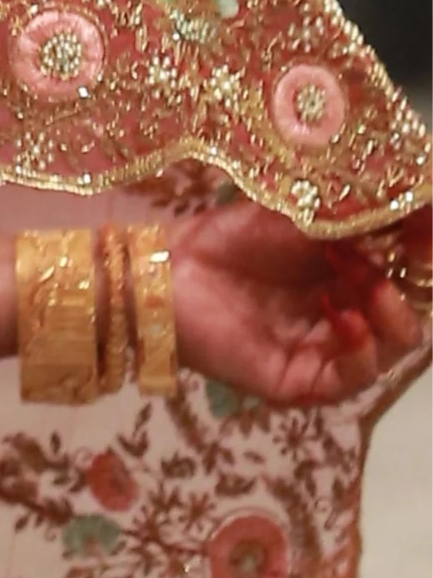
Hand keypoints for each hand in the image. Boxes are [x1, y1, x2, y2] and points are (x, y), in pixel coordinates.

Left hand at [168, 202, 425, 406]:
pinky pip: (353, 379)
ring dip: (386, 308)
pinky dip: (360, 348)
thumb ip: (360, 212)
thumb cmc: (231, 240)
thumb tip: (421, 195)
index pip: (415, 275)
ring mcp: (327, 352)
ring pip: (394, 347)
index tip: (422, 225)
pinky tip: (341, 315)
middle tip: (374, 251)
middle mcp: (349, 315)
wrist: (170, 270)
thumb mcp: (304, 213)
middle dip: (406, 280)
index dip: (424, 253)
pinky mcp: (300, 382)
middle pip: (412, 312)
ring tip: (354, 275)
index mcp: (356, 276)